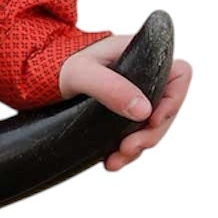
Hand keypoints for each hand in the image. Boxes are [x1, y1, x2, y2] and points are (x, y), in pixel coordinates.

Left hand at [58, 33, 191, 172]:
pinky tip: (111, 161)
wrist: (38, 79)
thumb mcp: (81, 72)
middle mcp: (142, 77)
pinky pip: (135, 136)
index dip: (175, 99)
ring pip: (152, 127)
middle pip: (167, 108)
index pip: (179, 74)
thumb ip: (110, 87)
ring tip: (116, 159)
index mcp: (140, 56)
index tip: (154, 119)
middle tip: (129, 147)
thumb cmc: (58, 65)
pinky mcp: (122, 115)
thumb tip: (144, 111)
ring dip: (138, 147)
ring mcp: (134, 97)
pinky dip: (126, 152)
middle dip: (152, 133)